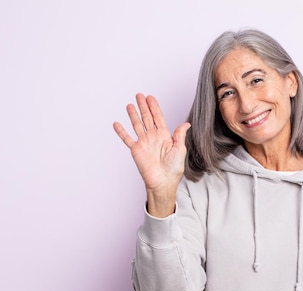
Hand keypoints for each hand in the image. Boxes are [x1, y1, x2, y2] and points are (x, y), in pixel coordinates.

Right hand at [113, 93, 189, 215]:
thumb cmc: (173, 169)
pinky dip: (121, 131)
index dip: (154, 107)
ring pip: (137, 125)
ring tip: (129, 105)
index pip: (158, 118)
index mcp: (164, 136)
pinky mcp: (136, 150)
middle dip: (143, 106)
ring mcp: (144, 143)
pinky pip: (127, 139)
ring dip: (133, 115)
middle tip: (139, 95)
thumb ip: (179, 135)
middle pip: (147, 118)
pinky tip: (117, 123)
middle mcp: (153, 137)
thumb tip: (186, 124)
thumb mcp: (180, 149)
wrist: (163, 182)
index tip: (150, 98)